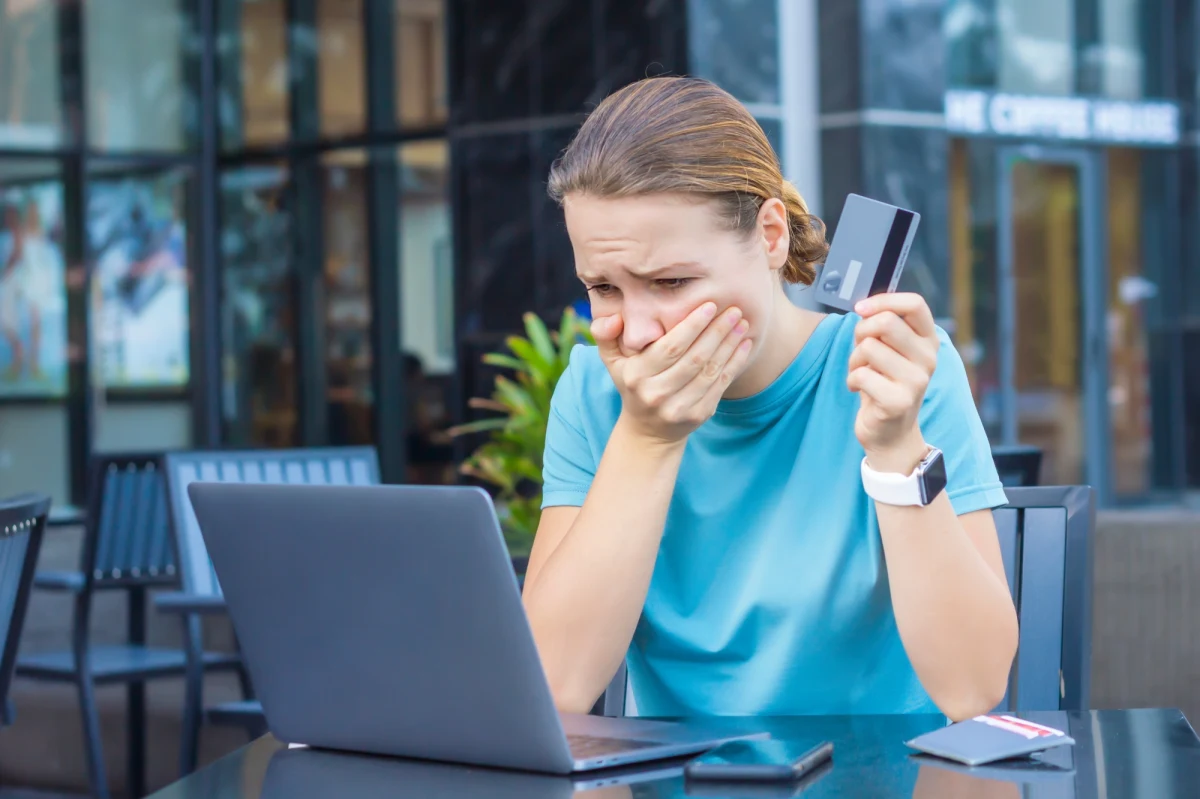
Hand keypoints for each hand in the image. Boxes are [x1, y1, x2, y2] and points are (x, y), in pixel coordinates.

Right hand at [591, 302, 751, 444]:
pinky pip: (720, 385)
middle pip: (694, 358)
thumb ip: (605, 335)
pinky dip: (734, 363)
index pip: (670, 348)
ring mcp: (679, 408)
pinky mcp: (698, 415)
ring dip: (729, 345)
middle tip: (734, 310)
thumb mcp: (612, 361)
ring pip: (710, 371)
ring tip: (742, 323)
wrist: (648, 430)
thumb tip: (615, 317)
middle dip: (716, 332)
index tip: (709, 305)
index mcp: (636, 376)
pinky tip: (743, 344)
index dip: (692, 326)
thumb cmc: (632, 384)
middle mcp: (657, 394)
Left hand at [846, 292, 939, 471]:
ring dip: (854, 360)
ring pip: (869, 347)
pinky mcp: (898, 401)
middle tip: (860, 351)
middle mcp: (929, 359)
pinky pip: (861, 375)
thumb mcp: (889, 350)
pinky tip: (859, 390)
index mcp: (928, 340)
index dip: (883, 300)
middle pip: (886, 322)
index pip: (915, 304)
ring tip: (861, 373)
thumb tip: (864, 306)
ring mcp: (916, 381)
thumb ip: (883, 326)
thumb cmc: (884, 382)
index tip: (860, 309)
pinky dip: (851, 380)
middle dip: (861, 332)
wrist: (890, 432)